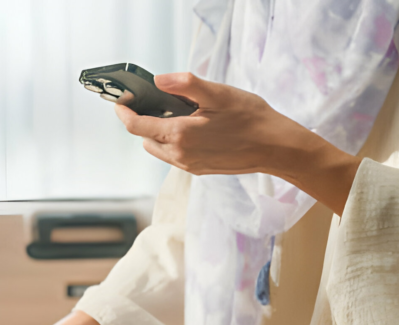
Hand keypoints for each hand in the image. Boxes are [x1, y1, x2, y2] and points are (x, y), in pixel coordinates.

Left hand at [115, 73, 359, 214]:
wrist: (276, 148)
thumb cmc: (251, 118)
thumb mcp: (219, 94)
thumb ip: (186, 85)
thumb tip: (158, 80)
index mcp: (179, 135)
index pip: (136, 126)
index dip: (124, 111)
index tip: (121, 99)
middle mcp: (179, 155)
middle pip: (144, 137)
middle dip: (144, 119)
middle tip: (158, 100)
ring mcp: (188, 165)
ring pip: (158, 148)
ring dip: (159, 131)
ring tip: (180, 112)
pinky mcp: (198, 170)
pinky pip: (174, 155)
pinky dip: (173, 140)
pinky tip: (194, 126)